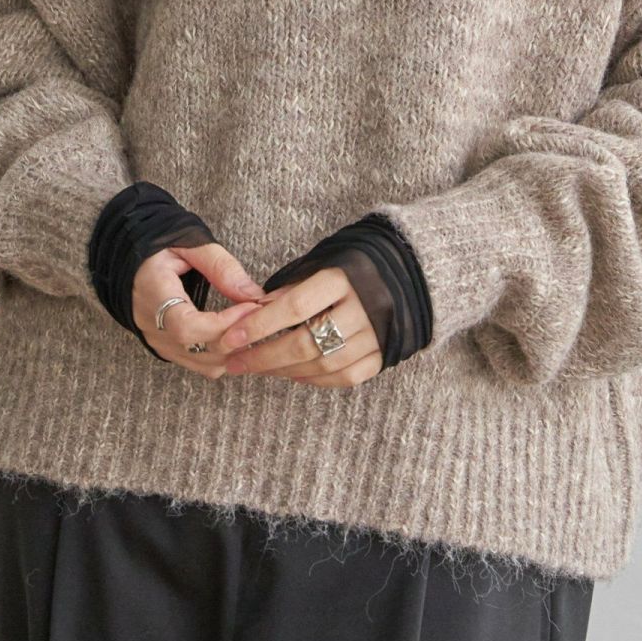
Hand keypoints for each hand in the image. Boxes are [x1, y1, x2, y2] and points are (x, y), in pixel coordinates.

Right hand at [133, 240, 267, 376]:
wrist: (126, 259)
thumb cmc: (156, 246)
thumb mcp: (187, 243)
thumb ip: (220, 266)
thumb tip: (253, 294)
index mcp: (153, 296)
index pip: (187, 328)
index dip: (224, 324)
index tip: (252, 306)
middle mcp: (153, 328)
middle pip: (201, 353)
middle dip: (238, 337)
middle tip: (263, 312)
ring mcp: (160, 343)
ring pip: (205, 365)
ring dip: (235, 349)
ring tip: (254, 321)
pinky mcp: (168, 349)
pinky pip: (201, 363)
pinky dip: (225, 354)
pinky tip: (240, 333)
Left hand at [208, 267, 382, 389]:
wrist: (410, 269)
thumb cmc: (355, 263)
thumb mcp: (324, 261)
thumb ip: (292, 287)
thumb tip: (254, 311)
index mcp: (345, 277)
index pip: (295, 306)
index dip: (261, 324)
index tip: (231, 337)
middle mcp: (364, 307)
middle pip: (306, 342)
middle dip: (264, 356)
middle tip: (235, 362)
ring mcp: (378, 334)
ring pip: (324, 364)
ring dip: (285, 370)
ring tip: (259, 368)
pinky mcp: (386, 353)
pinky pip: (347, 377)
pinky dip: (317, 380)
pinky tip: (294, 375)